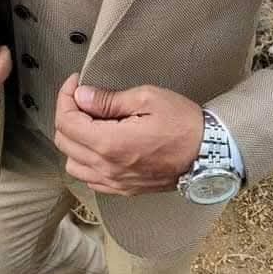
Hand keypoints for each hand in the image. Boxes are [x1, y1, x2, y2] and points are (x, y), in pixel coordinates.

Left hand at [53, 73, 203, 195]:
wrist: (208, 154)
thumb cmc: (183, 124)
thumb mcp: (147, 98)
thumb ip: (109, 99)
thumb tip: (82, 96)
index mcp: (109, 143)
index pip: (66, 121)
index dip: (65, 97)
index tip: (76, 84)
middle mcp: (106, 167)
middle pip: (64, 142)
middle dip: (67, 114)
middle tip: (83, 97)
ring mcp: (114, 182)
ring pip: (72, 163)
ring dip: (74, 141)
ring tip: (90, 122)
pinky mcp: (123, 189)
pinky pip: (89, 178)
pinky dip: (85, 161)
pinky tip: (100, 145)